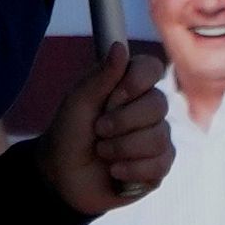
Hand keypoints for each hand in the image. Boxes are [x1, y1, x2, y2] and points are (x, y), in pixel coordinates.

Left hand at [42, 40, 174, 212]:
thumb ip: (101, 76)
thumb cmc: (69, 133)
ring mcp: (156, 137)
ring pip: (160, 137)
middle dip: (122, 122)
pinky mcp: (158, 166)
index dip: (137, 81)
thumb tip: (120, 47)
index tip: (114, 95)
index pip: (151, 68)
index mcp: (127, 86)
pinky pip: (161, 163)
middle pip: (158, 104)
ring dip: (123, 148)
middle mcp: (147, 108)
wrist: (62, 177)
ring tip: (102, 153)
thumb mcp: (79, 103)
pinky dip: (132, 169)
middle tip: (98, 130)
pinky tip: (115, 171)